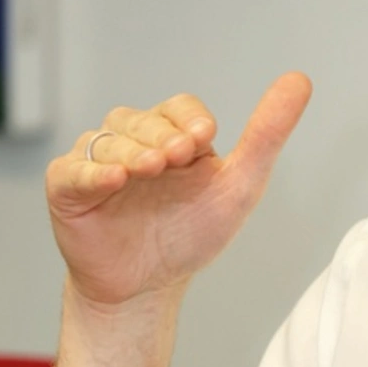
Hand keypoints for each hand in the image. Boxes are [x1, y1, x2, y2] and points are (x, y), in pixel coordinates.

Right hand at [46, 73, 311, 306]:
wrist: (148, 286)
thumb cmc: (190, 234)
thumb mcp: (238, 186)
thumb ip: (266, 135)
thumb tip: (300, 79)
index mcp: (173, 135)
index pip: (180, 109)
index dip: (190, 121)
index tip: (203, 141)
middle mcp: (132, 140)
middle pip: (143, 120)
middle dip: (160, 136)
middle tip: (176, 158)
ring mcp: (96, 161)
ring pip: (108, 139)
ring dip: (131, 150)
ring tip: (148, 168)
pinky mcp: (67, 188)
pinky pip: (73, 171)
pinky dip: (93, 172)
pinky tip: (114, 179)